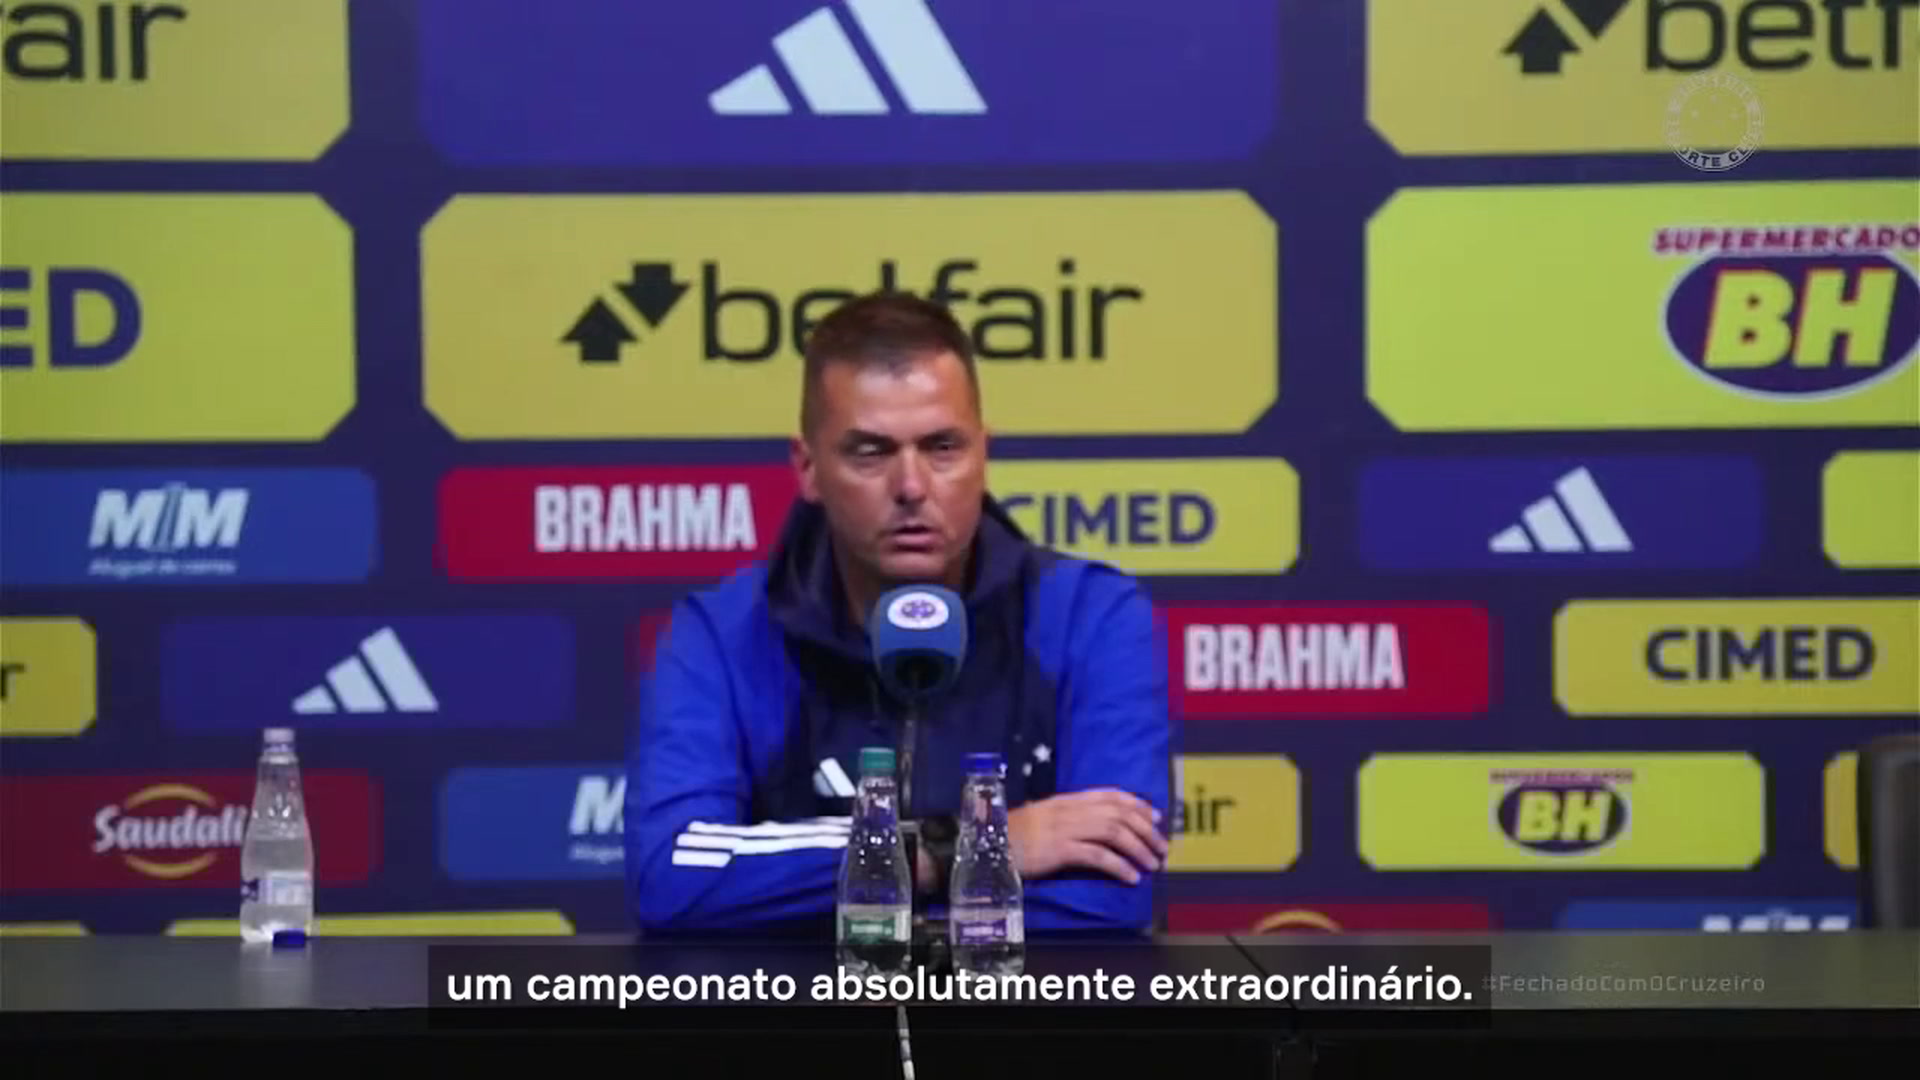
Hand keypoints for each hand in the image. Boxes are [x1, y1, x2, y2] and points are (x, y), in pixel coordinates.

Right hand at [1007, 789, 1168, 884]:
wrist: (988, 844)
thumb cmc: (1014, 835)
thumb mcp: (1044, 819)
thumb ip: (1069, 818)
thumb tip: (1097, 827)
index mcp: (1067, 800)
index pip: (1110, 795)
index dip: (1137, 804)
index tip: (1156, 817)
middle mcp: (1069, 810)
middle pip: (1118, 813)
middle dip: (1146, 830)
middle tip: (1162, 848)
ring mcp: (1064, 828)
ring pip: (1113, 832)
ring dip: (1138, 849)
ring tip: (1152, 865)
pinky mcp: (1059, 850)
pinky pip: (1097, 856)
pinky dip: (1119, 866)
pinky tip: (1131, 877)